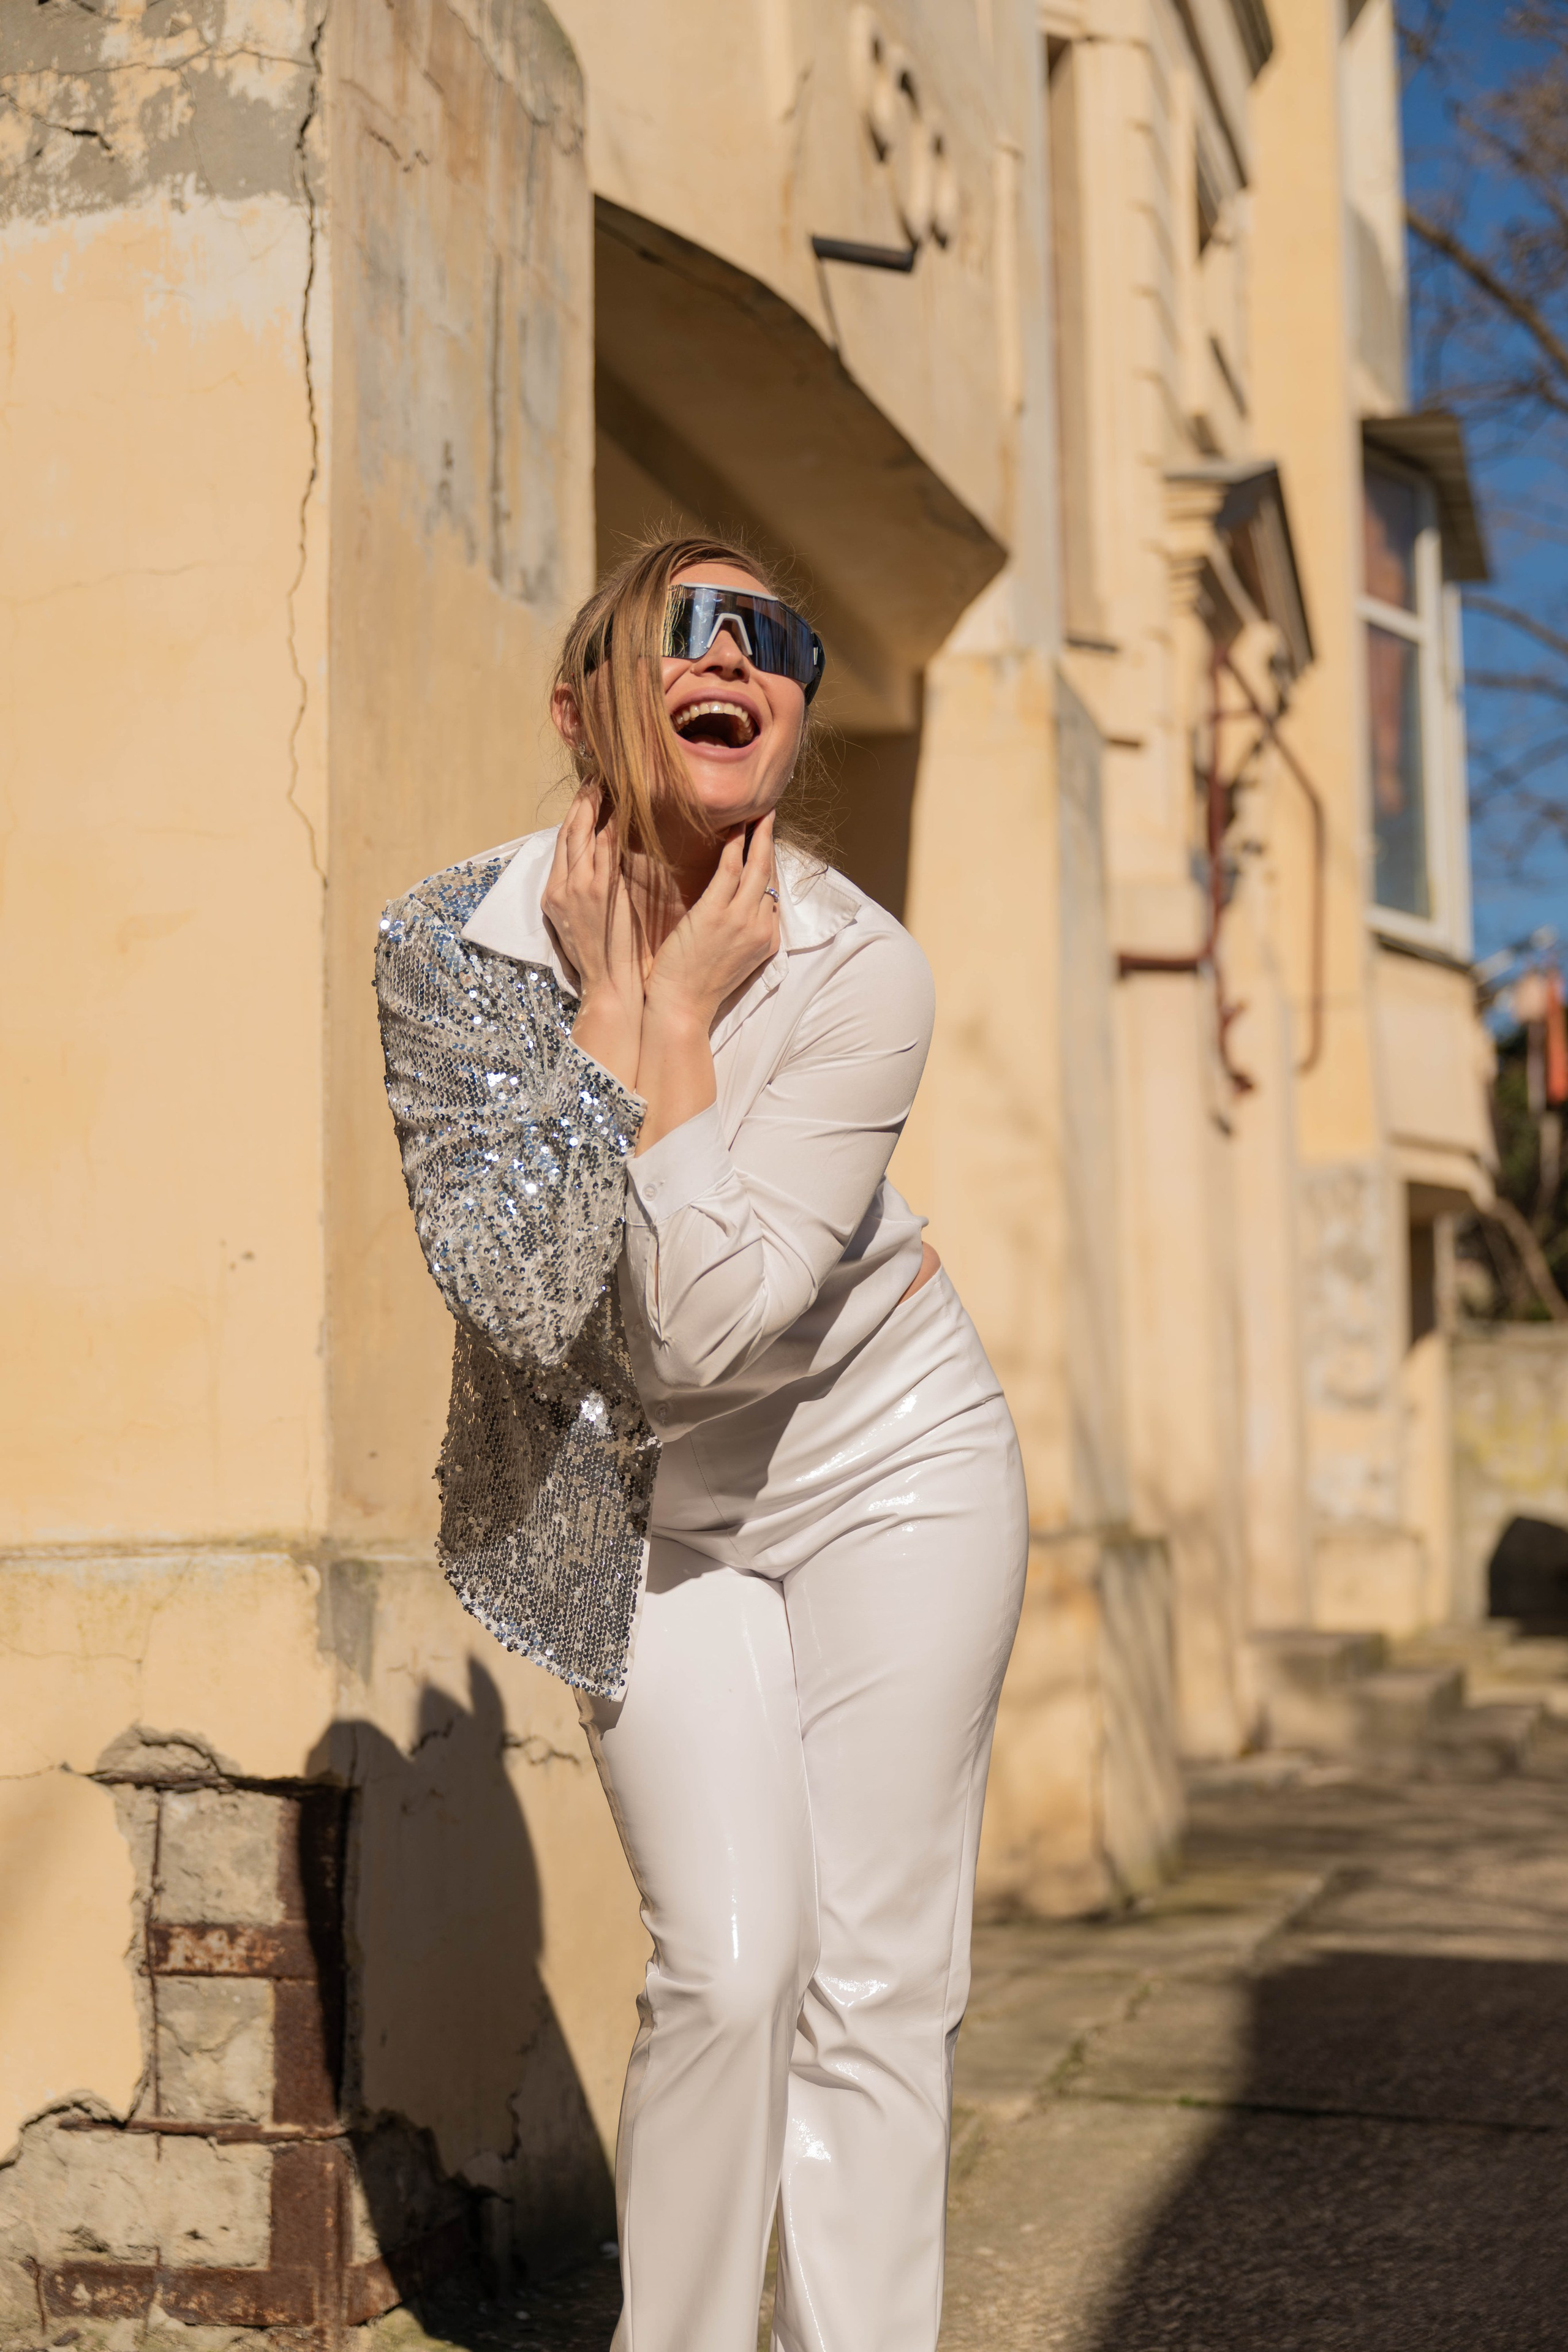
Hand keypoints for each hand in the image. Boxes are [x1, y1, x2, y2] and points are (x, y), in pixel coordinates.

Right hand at [543, 790, 643, 1089]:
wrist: (609, 988)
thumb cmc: (607, 959)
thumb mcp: (587, 921)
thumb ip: (591, 890)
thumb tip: (608, 863)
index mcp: (553, 895)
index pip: (563, 843)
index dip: (575, 813)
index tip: (589, 791)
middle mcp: (560, 888)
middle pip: (568, 832)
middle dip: (582, 801)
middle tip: (598, 776)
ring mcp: (576, 888)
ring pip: (582, 834)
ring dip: (596, 804)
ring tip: (611, 781)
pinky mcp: (596, 892)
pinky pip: (603, 848)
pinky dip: (611, 824)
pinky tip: (624, 807)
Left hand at [644, 815, 779, 1029]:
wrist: (682, 1009)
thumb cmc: (696, 986)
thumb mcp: (732, 960)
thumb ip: (739, 932)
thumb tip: (732, 909)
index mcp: (767, 940)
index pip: (772, 893)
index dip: (768, 864)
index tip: (762, 842)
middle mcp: (761, 927)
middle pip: (771, 874)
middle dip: (770, 841)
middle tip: (769, 812)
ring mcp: (742, 920)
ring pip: (757, 867)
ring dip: (758, 834)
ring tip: (757, 810)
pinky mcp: (717, 915)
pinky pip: (731, 871)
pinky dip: (734, 846)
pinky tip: (733, 828)